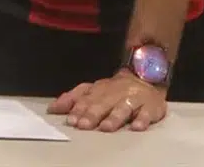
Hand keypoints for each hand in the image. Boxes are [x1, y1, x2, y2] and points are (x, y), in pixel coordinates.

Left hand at [48, 69, 165, 131]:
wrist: (146, 76)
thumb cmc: (114, 89)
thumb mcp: (93, 90)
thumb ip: (73, 98)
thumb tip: (52, 108)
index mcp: (99, 89)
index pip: (87, 99)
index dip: (78, 109)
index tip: (70, 120)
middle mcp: (114, 93)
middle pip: (102, 104)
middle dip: (92, 114)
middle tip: (83, 125)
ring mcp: (133, 99)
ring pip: (123, 108)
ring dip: (114, 118)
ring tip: (106, 127)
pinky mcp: (150, 106)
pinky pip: (146, 113)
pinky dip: (142, 119)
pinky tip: (137, 127)